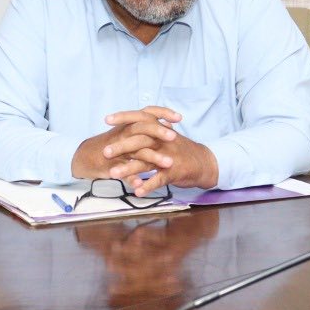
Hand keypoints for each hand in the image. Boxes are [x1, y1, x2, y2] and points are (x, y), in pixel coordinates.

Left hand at [71, 106, 218, 194]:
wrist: (204, 163)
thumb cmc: (181, 150)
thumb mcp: (166, 136)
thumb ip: (150, 129)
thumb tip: (132, 122)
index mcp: (160, 130)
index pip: (141, 119)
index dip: (124, 117)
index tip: (107, 119)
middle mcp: (164, 141)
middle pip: (140, 141)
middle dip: (121, 146)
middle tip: (104, 152)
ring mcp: (169, 156)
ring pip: (146, 161)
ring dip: (129, 168)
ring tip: (113, 174)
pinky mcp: (175, 171)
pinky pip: (159, 179)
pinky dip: (148, 185)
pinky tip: (137, 192)